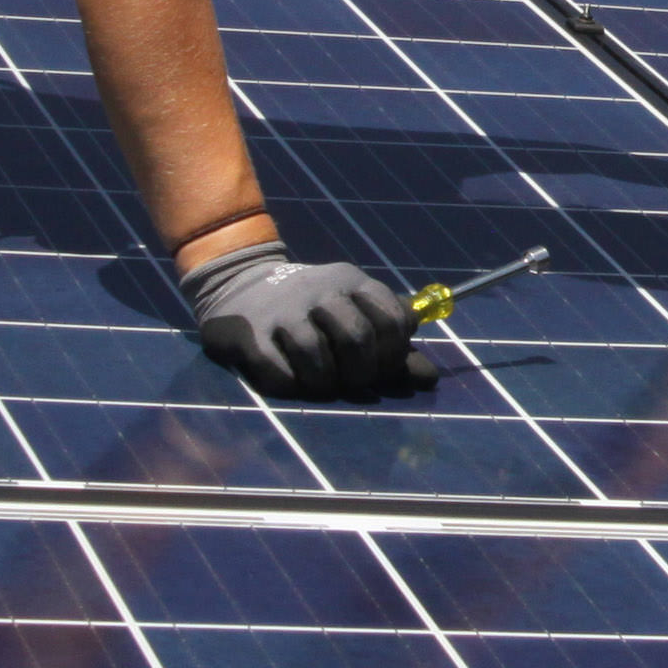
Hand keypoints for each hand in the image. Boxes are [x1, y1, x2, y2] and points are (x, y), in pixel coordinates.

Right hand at [181, 244, 434, 399]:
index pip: (394, 319)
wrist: (237, 283)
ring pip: (316, 355)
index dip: (395, 354)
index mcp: (351, 281)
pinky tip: (292, 379)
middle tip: (353, 382)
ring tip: (322, 383)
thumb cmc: (309, 309)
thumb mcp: (352, 315)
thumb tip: (430, 379)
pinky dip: (291, 385)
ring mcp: (283, 310)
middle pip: (357, 338)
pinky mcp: (250, 333)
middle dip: (362, 372)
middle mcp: (319, 290)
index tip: (383, 368)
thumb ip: (391, 348)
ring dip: (324, 382)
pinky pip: (279, 371)